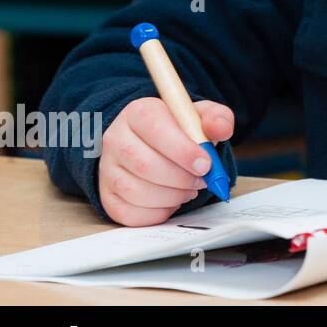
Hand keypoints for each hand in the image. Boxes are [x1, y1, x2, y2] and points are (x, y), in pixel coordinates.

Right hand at [98, 97, 233, 225]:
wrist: (154, 142)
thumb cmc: (179, 130)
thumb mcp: (201, 116)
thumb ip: (216, 118)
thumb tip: (219, 128)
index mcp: (139, 113)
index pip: (156, 130)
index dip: (183, 151)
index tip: (206, 164)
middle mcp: (115, 138)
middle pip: (145, 165)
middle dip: (181, 178)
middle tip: (202, 180)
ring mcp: (107, 168)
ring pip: (136, 191)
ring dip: (172, 196)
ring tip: (189, 189)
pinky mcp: (106, 193)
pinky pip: (128, 213)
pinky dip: (156, 213)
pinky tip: (172, 201)